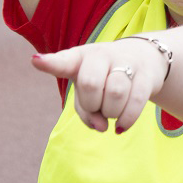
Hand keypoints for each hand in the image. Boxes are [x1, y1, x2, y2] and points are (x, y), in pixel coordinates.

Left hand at [30, 37, 168, 133]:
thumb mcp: (88, 92)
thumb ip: (86, 112)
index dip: (50, 63)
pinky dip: (126, 120)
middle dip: (92, 104)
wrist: (143, 58)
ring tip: (111, 111)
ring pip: (115, 93)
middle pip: (91, 84)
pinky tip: (120, 126)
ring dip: (111, 112)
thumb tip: (101, 127)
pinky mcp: (146, 74)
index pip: (64, 61)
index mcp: (80, 57)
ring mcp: (126, 61)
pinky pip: (136, 102)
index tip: (36, 62)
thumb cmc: (105, 78)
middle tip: (97, 106)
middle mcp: (101, 55)